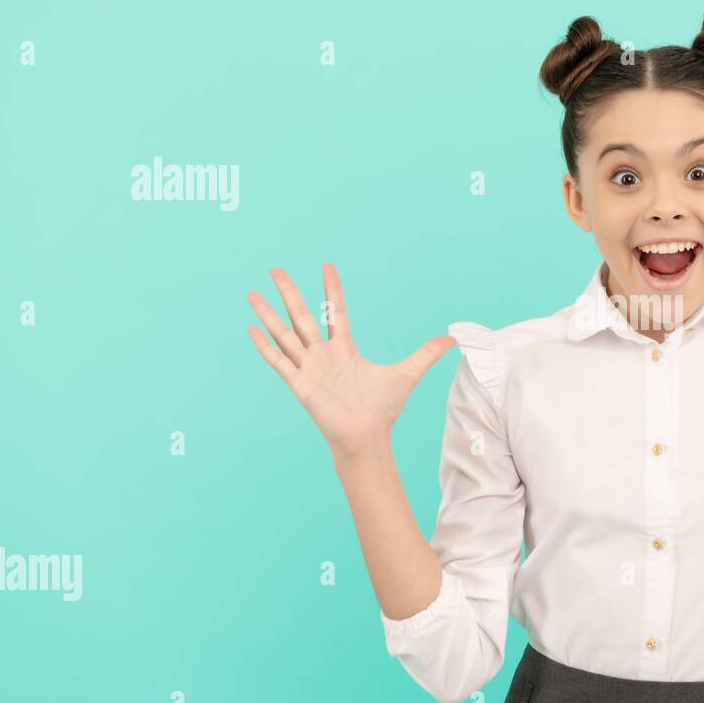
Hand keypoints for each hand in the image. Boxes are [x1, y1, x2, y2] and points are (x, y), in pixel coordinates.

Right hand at [246, 263, 456, 458]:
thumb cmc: (383, 409)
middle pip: (303, 315)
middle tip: (276, 269)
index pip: (334, 310)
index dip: (330, 288)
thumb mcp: (407, 374)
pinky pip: (278, 361)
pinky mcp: (299, 384)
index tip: (326, 265)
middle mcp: (323, 354)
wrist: (367, 436)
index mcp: (345, 348)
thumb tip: (452, 340)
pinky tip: (250, 329)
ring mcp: (309, 367)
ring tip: (252, 293)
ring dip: (268, 314)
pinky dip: (264, 346)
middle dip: (289, 291)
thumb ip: (426, 355)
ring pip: (285, 334)